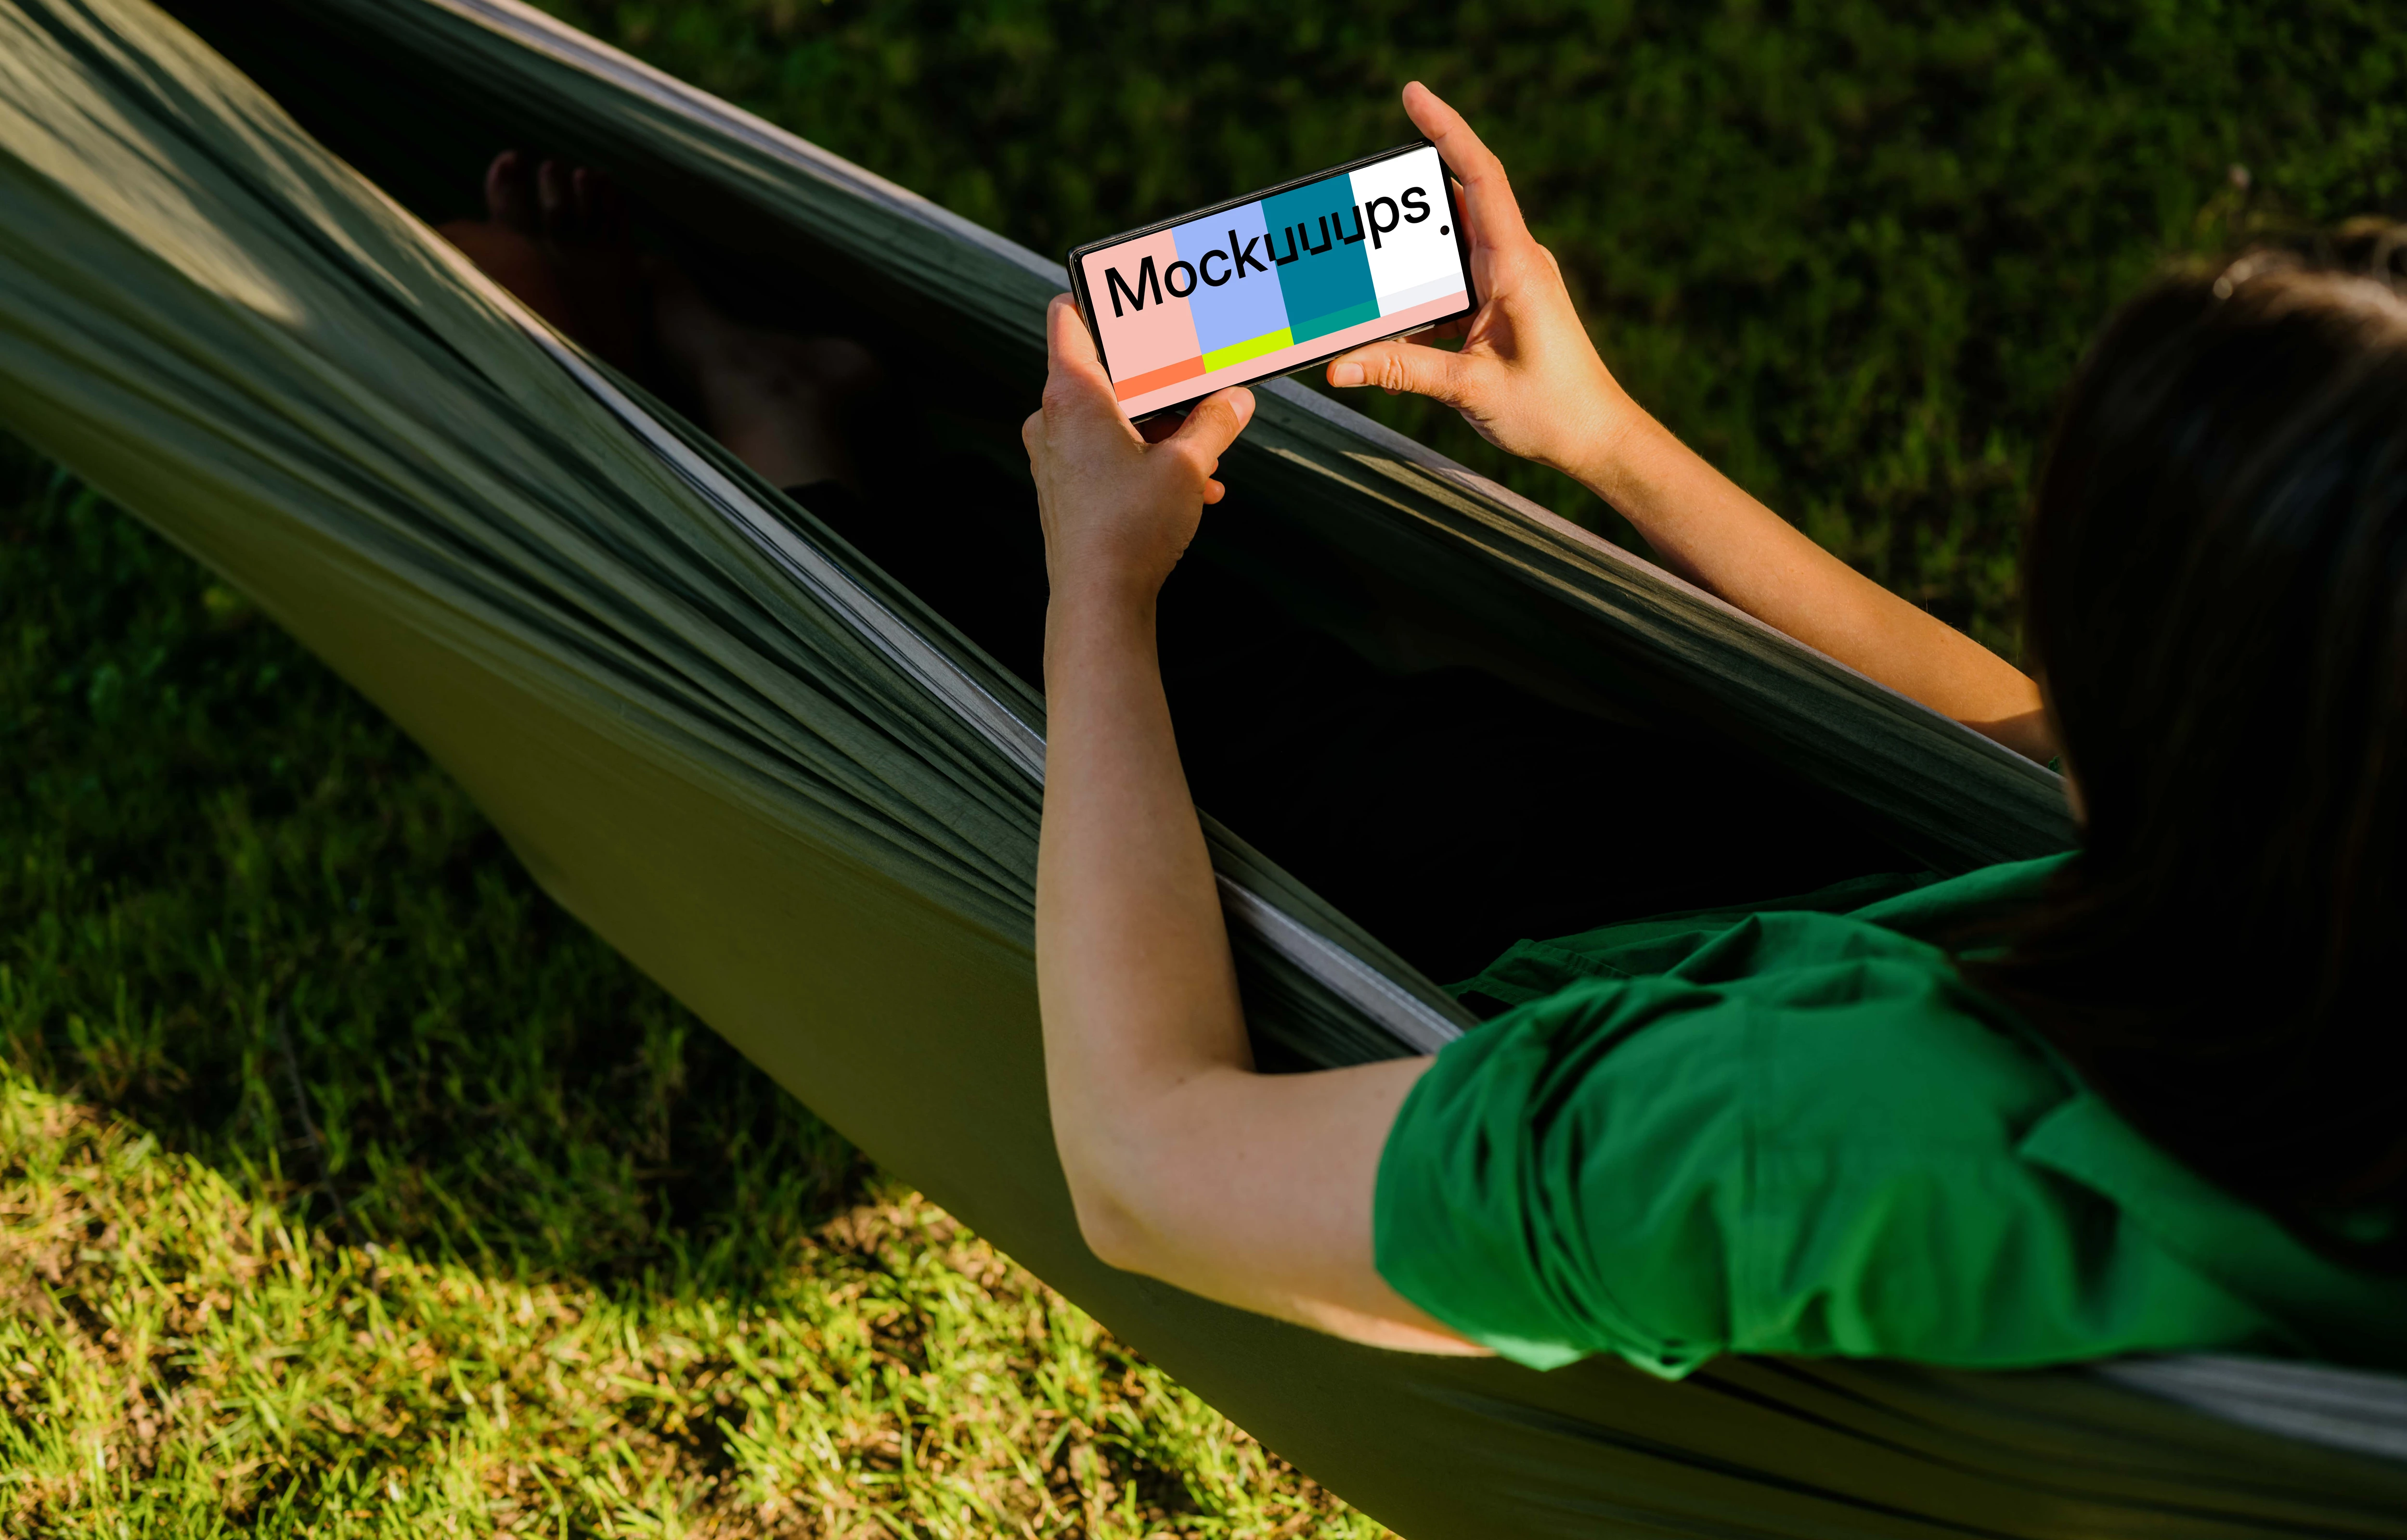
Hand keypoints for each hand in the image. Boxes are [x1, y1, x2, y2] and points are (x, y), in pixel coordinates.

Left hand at [1023, 294, 1255, 606]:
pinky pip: (1107, 453)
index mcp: (1072, 394)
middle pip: (1105, 370)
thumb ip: (1216, 422)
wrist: (1098, 602)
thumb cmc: (1131, 529)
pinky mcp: (1063, 487)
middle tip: (1201, 381)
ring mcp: (1054, 455)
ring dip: (1163, 428)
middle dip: (1160, 380)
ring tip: (1208, 450)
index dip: (1098, 296)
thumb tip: (1237, 398)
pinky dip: (1146, 458)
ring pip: (1113, 417)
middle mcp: (1051, 419)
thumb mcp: (1188, 466)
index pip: (1067, 316)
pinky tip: (1194, 486)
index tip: (1137, 297)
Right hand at [1326, 83, 1632, 477]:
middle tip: (1356, 204)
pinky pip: (1451, 283)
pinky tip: (1389, 325)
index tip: (1413, 95)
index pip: (1481, 176)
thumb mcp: (1470, 390)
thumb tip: (1339, 368)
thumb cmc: (1552, 412)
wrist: (1597, 439)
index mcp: (1517, 266)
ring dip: (1406, 255)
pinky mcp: (1502, 303)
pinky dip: (1418, 297)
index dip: (1447, 129)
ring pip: (1447, 246)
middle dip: (1404, 200)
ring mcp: (1510, 280)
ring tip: (1363, 263)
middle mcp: (1516, 262)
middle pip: (1455, 203)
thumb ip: (1402, 372)